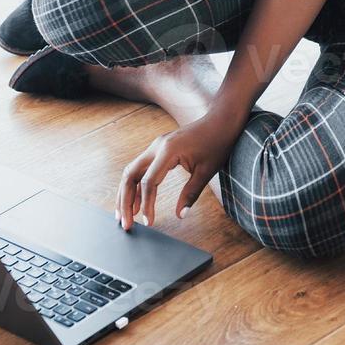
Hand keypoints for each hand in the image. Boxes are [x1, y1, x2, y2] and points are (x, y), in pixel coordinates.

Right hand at [115, 111, 243, 230]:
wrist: (220, 121)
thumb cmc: (216, 143)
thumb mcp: (206, 171)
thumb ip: (191, 194)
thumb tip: (181, 215)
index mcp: (168, 151)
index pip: (149, 182)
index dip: (147, 204)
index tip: (149, 222)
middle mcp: (157, 147)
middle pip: (130, 175)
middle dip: (125, 200)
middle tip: (126, 223)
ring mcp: (156, 146)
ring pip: (131, 171)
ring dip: (126, 193)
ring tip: (124, 215)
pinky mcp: (159, 149)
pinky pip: (141, 168)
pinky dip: (135, 185)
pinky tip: (136, 202)